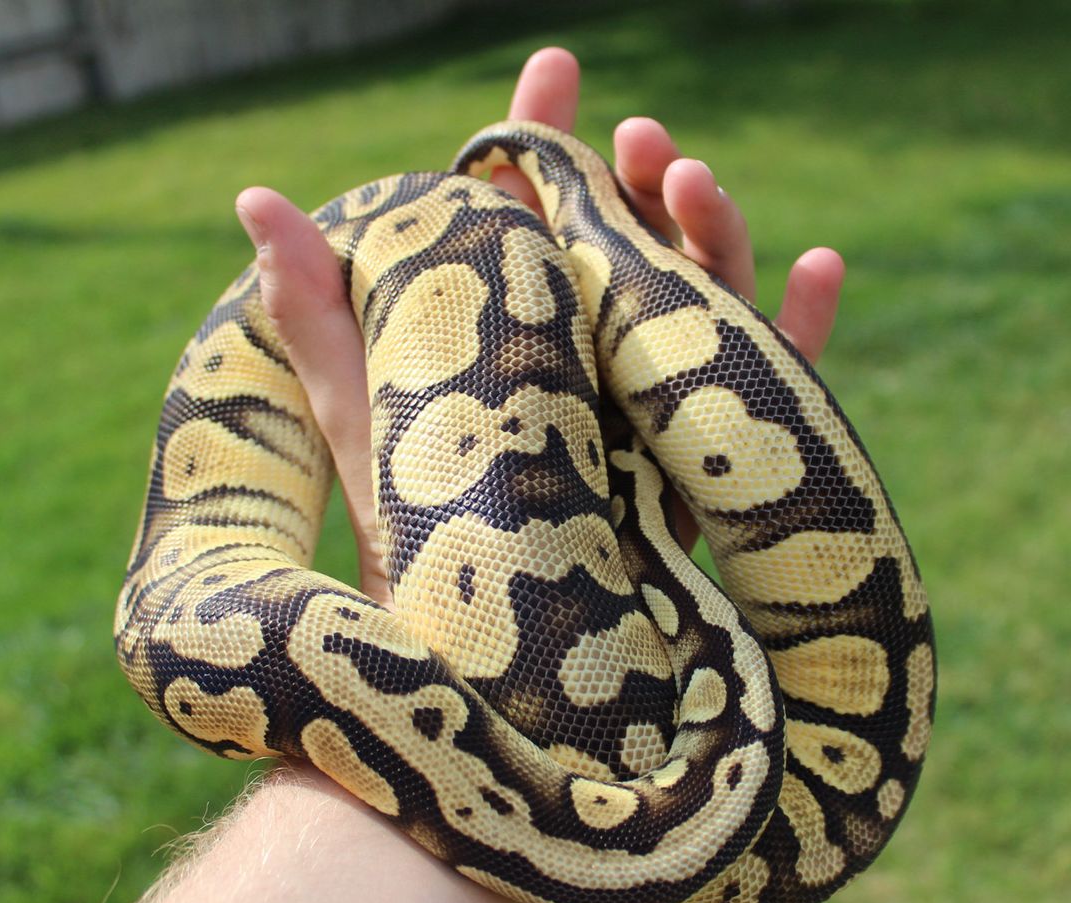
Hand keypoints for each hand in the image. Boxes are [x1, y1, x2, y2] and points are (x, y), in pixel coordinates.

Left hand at [232, 47, 844, 603]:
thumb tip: (250, 195)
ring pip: (704, 301)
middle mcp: (595, 360)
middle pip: (634, 249)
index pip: (537, 221)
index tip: (553, 71)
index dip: (545, 145)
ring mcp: (659, 409)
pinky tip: (820, 267)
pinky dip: (803, 327)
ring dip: (712, 231)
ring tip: (692, 181)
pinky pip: (772, 389)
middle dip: (640, 184)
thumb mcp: (366, 418)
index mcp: (523, 334)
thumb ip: (318, 317)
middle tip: (638, 142)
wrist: (490, 664)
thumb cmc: (416, 541)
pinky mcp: (713, 466)